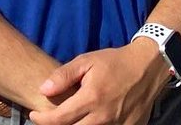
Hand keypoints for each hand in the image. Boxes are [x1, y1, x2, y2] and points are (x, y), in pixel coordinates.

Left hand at [31, 41, 171, 124]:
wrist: (147, 67)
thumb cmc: (114, 62)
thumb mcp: (87, 61)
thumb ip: (64, 75)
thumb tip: (43, 89)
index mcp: (91, 98)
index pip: (60, 119)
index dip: (43, 120)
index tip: (34, 116)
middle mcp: (104, 117)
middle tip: (49, 120)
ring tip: (67, 120)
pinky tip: (88, 121)